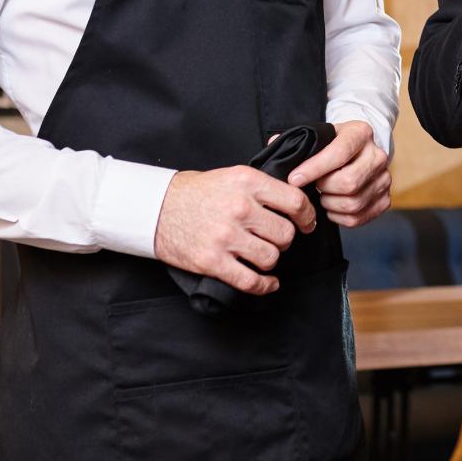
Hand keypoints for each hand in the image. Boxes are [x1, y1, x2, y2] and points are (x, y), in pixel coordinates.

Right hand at [154, 165, 318, 294]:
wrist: (155, 208)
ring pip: (271, 257)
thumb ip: (263, 184)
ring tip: (262, 255)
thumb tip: (298, 187)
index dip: (307, 216)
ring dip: (270, 260)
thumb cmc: (196, 192)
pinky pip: (250, 280)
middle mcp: (239, 208)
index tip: (307, 224)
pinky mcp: (212, 261)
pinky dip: (264, 286)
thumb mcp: (232, 175)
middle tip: (275, 239)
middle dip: (284, 240)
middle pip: (285, 234)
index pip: (295, 202)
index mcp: (247, 182)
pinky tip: (267, 282)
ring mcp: (225, 236)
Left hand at [288, 119, 392, 227]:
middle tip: (313, 186)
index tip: (294, 179)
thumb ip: (297, 139)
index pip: (339, 153)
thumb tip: (274, 144)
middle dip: (323, 188)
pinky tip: (332, 206)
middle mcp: (378, 155)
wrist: (358, 150)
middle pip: (349, 182)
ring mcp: (384, 179)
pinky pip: (358, 217)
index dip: (314, 168)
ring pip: (353, 203)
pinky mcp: (385, 199)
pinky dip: (339, 216)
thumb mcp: (318, 134)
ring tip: (322, 195)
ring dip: (329, 204)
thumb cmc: (332, 144)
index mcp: (360, 133)